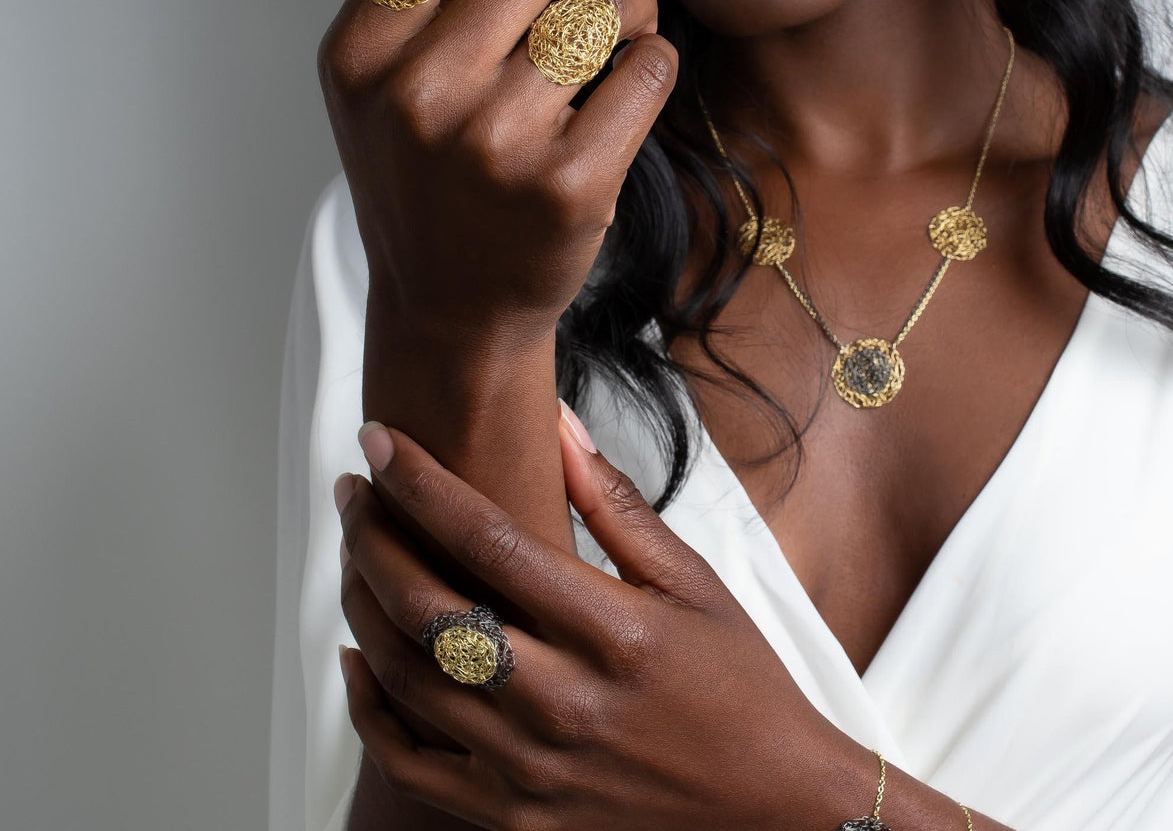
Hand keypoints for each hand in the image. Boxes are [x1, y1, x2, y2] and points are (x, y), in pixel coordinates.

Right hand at [317, 0, 676, 347]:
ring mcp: (495, 141)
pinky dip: (657, 57)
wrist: (451, 312)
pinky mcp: (569, 184)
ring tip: (625, 27)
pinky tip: (638, 73)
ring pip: (605, 9)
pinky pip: (647, 70)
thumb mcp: (383, 89)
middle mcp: (420, 91)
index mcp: (364, 54)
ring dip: (633, 2)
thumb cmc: (429, 188)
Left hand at [335, 404, 873, 830]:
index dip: (421, 483)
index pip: (489, 540)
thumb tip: (559, 425)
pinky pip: (410, 765)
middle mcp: (565, 702)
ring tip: (355, 555)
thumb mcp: (694, 583)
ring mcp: (533, 766)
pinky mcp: (516, 815)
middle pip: (428, 606)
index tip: (382, 441)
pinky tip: (356, 657)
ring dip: (362, 605)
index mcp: (614, 632)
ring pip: (407, 678)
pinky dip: (367, 709)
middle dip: (372, 535)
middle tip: (355, 491)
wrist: (772, 806)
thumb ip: (617, 505)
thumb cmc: (740, 689)